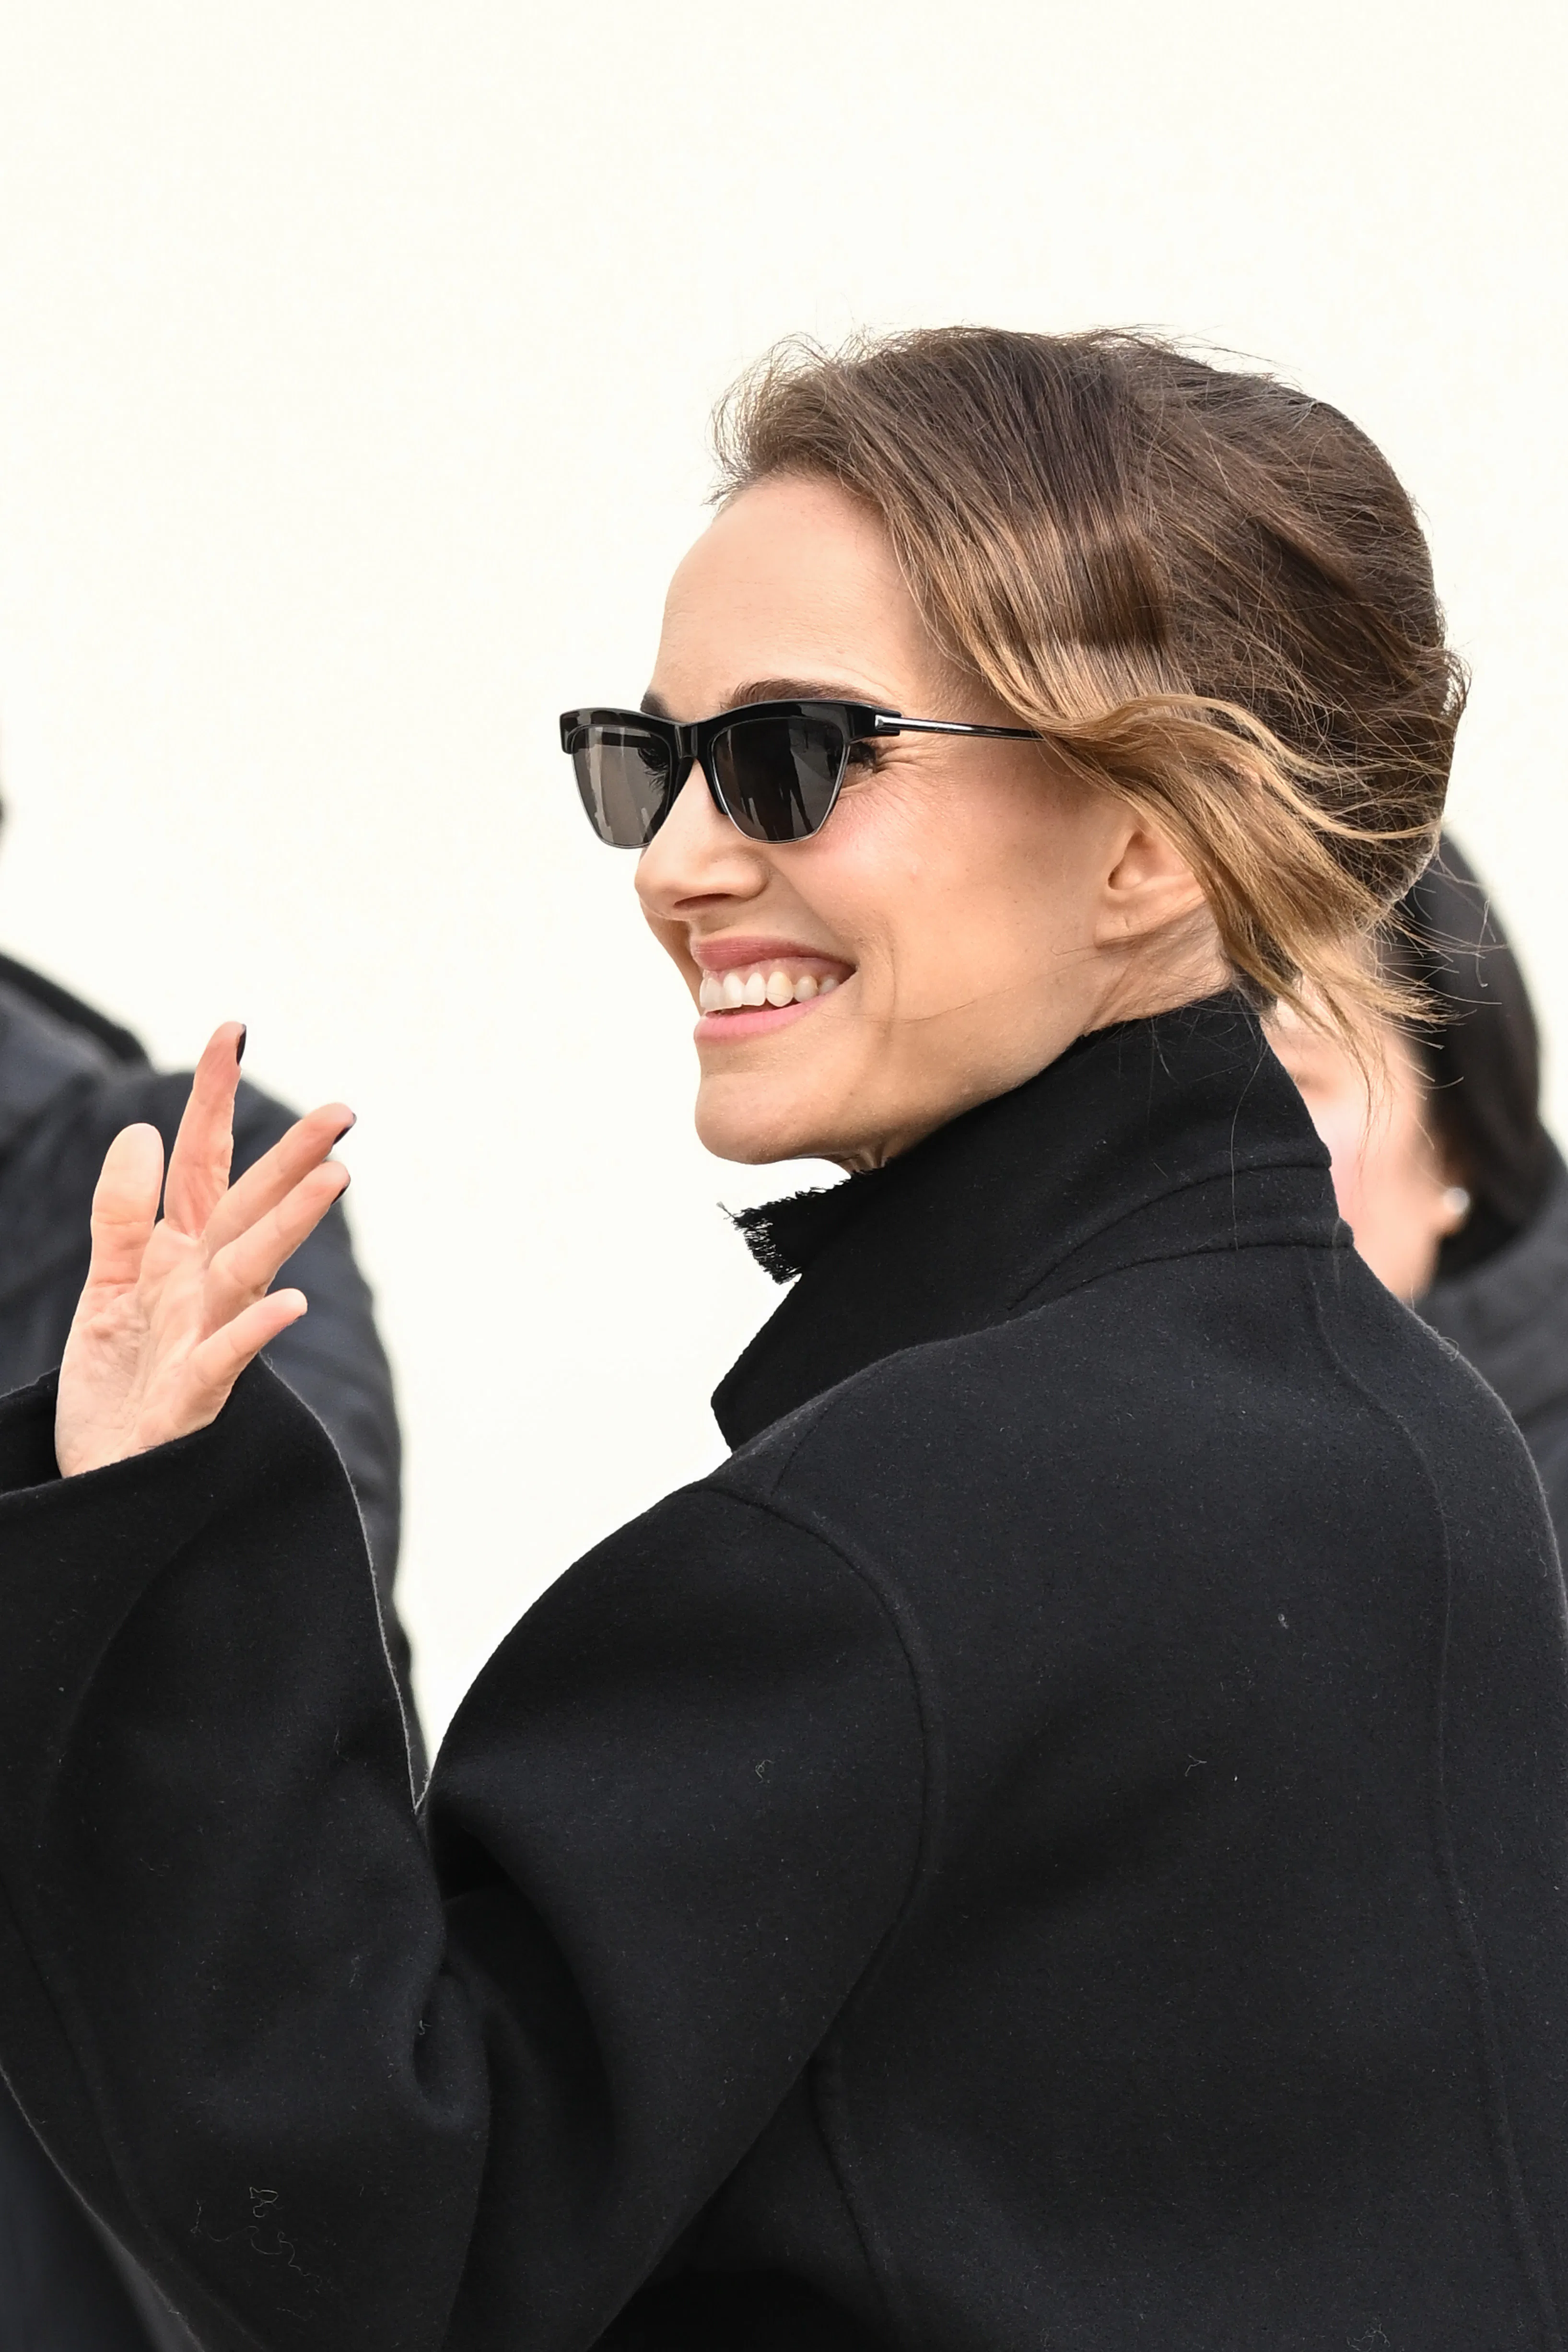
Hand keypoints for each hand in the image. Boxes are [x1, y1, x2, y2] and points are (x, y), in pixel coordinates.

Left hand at [56, 1023, 353, 1477]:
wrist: (103, 1475)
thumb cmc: (118, 1382)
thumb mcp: (106, 1286)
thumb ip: (121, 1213)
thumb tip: (143, 1132)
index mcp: (180, 1250)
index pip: (205, 1159)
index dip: (215, 1096)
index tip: (232, 1029)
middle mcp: (203, 1284)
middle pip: (249, 1206)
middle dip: (294, 1158)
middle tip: (342, 1111)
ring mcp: (205, 1333)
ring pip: (252, 1266)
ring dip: (293, 1222)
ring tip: (337, 1176)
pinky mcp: (194, 1392)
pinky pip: (229, 1355)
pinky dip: (258, 1330)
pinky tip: (293, 1306)